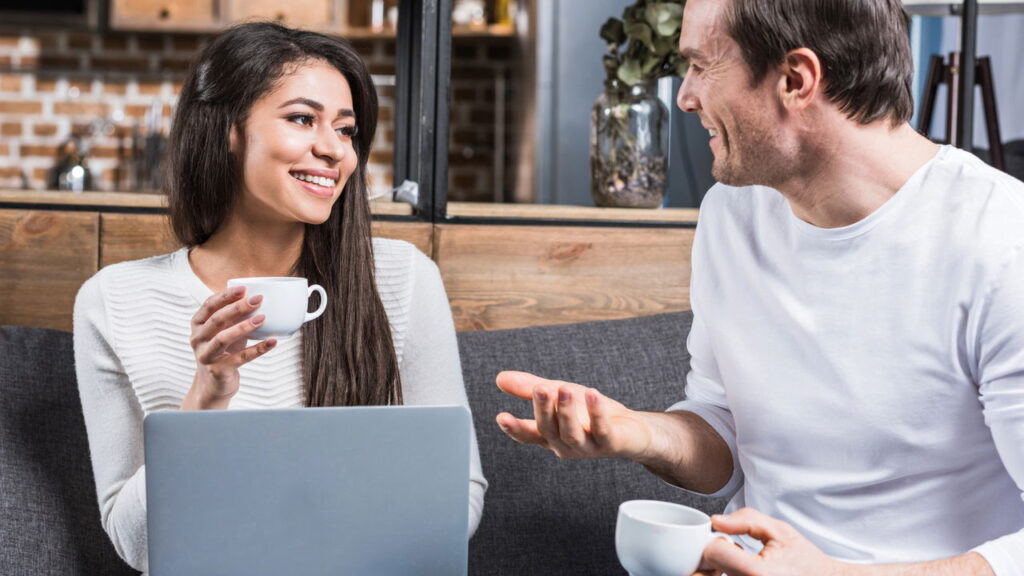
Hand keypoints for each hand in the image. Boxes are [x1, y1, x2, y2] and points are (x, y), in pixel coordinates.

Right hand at [185, 285, 276, 408]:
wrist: (214, 384)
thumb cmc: (223, 350)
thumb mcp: (225, 330)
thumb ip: (233, 315)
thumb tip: (258, 295)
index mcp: (197, 324)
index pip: (209, 305)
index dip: (226, 296)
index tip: (244, 288)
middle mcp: (197, 339)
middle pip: (217, 319)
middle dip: (237, 308)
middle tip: (258, 299)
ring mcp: (206, 355)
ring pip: (223, 338)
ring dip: (244, 327)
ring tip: (263, 318)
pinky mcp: (218, 370)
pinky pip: (240, 358)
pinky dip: (258, 349)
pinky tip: (272, 341)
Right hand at [494, 370, 652, 459]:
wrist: (629, 429)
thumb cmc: (588, 413)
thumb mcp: (558, 395)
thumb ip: (530, 388)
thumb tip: (499, 378)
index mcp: (549, 435)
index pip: (528, 434)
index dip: (514, 428)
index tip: (502, 417)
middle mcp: (564, 444)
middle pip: (548, 430)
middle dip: (543, 409)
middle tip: (541, 389)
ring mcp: (586, 447)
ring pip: (571, 433)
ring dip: (566, 411)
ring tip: (564, 389)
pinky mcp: (609, 443)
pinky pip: (601, 429)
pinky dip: (596, 412)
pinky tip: (593, 394)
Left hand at [696, 507, 848, 575]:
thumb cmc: (806, 563)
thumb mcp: (781, 531)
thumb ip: (746, 520)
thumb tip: (716, 521)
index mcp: (757, 573)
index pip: (713, 552)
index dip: (717, 541)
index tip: (729, 540)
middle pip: (708, 571)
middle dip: (713, 557)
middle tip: (727, 552)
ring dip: (718, 568)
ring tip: (735, 563)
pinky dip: (726, 575)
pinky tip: (741, 572)